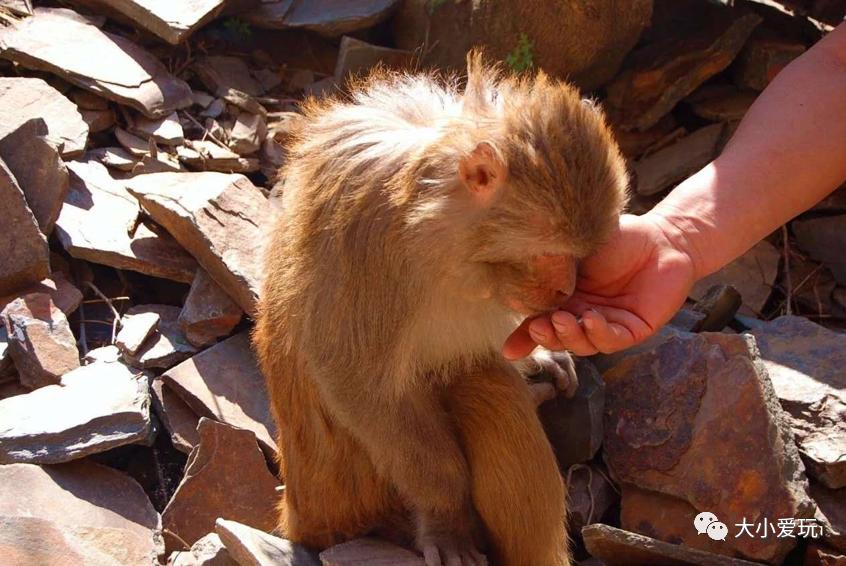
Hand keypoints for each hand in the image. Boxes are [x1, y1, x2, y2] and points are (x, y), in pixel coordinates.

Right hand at [503, 212, 698, 357]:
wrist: (663, 235)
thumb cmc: (618, 238)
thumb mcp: (574, 252)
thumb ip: (551, 270)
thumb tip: (517, 287)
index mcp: (566, 297)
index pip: (540, 321)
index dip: (523, 337)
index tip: (507, 349)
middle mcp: (583, 314)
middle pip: (558, 337)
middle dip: (545, 337)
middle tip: (539, 326)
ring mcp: (607, 324)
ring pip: (583, 344)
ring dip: (569, 337)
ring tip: (564, 321)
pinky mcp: (633, 330)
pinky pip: (611, 341)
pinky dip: (598, 334)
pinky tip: (592, 319)